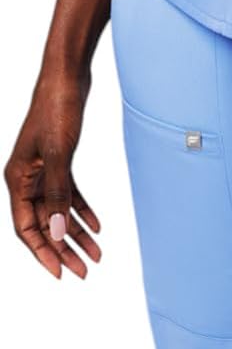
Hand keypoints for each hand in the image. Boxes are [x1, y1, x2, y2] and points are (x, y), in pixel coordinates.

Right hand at [4, 66, 101, 278]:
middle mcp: (26, 177)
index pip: (26, 227)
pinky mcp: (59, 159)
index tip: (61, 273)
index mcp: (18, 179)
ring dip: (76, 232)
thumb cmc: (57, 108)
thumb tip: (56, 232)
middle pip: (43, 223)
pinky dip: (82, 209)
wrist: (67, 75)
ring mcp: (43, 169)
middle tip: (85, 270)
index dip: (42, 252)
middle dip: (63, 248)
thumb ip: (57, 193)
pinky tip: (97, 225)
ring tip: (96, 254)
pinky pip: (68, 193)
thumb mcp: (59, 153)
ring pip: (57, 210)